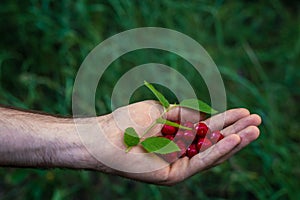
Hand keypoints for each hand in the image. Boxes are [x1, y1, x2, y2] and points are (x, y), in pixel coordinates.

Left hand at [95, 100, 260, 184]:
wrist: (105, 136)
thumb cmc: (129, 121)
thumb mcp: (162, 112)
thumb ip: (184, 116)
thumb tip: (204, 116)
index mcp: (177, 135)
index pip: (206, 129)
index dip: (225, 119)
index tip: (243, 111)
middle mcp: (179, 151)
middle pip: (213, 141)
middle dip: (235, 130)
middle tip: (257, 120)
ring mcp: (177, 164)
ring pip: (211, 153)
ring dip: (234, 141)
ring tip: (255, 129)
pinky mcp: (173, 176)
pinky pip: (199, 162)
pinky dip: (217, 151)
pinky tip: (235, 139)